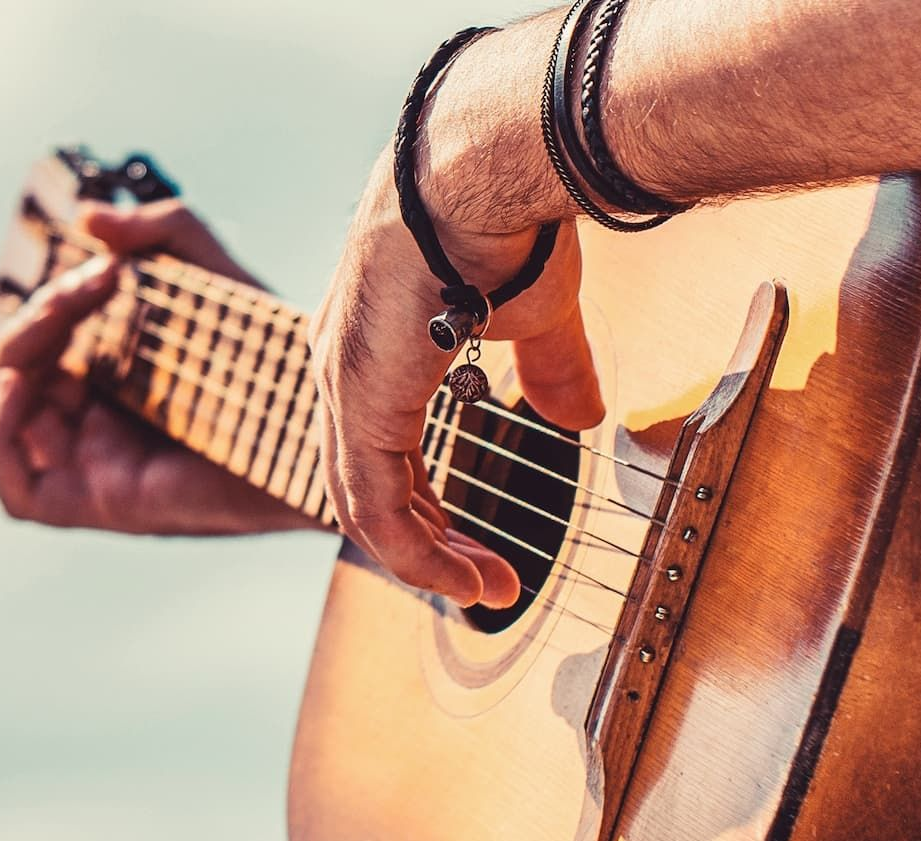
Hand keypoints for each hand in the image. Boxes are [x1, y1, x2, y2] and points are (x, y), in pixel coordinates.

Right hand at [0, 200, 318, 535]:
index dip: (55, 305)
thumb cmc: (274, 356)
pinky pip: (18, 488)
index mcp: (122, 387)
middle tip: (93, 283)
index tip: (106, 268)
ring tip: (64, 313)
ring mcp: (99, 471)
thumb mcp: (215, 274)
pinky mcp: (102, 506)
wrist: (318, 424)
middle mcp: (104, 430)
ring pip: (10, 420)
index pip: (48, 350)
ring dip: (16, 357)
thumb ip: (162, 230)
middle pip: (24, 378)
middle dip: (40, 318)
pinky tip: (25, 382)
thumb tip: (88, 217)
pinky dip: (0, 432)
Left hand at [309, 148, 603, 606]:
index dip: (424, 503)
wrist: (489, 169)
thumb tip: (578, 419)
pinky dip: (420, 554)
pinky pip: (377, 506)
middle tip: (481, 578)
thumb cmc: (506, 219)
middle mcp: (342, 368)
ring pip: (364, 506)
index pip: (379, 447)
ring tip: (486, 590)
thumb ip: (549, 370)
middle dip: (426, 539)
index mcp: (373, 346)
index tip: (474, 542)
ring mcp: (343, 385)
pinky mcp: (359, 402)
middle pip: (364, 484)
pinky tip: (468, 579)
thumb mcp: (533, 314)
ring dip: (429, 558)